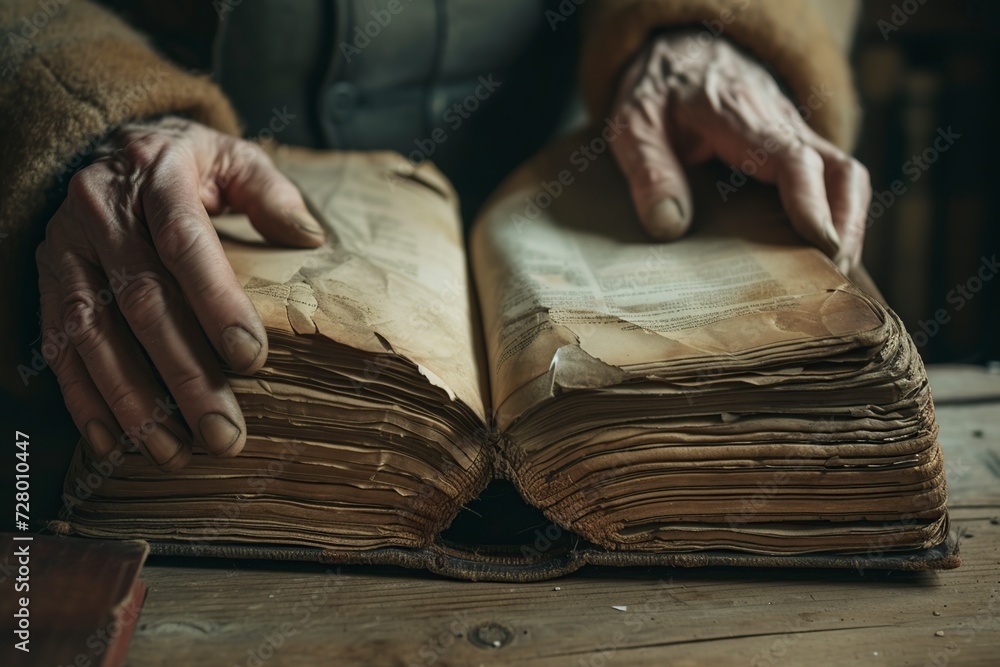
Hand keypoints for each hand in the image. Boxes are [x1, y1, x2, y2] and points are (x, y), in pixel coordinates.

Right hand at [35, 117, 324, 469]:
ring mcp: (65, 248)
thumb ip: (270, 192)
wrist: (111, 145)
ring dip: (133, 401)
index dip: (215, 301)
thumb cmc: (189, 163)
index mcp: (157, 173)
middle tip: (222, 431)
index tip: (251, 359)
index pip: (184, 240)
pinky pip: (58, 346)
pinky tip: (112, 443)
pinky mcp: (47, 280)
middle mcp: (101, 210)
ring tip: (175, 452)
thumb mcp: (234, 156)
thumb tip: (309, 238)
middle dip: (184, 373)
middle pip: (142, 300)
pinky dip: (83, 398)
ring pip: (93, 333)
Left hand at [610, 31, 869, 271]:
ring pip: (846, 174)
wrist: (681, 54)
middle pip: (840, 169)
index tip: (820, 246)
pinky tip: (820, 254)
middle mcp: (781, 123)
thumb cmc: (658, 91)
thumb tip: (669, 226)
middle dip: (846, 225)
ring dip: (848, 223)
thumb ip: (648, 170)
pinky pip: (832, 179)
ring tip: (832, 274)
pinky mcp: (797, 148)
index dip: (811, 204)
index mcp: (741, 116)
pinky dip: (837, 215)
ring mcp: (795, 135)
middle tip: (831, 276)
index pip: (792, 159)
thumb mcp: (634, 123)